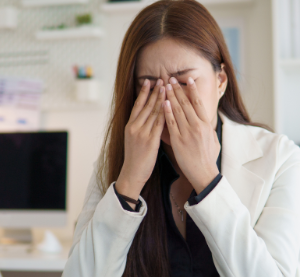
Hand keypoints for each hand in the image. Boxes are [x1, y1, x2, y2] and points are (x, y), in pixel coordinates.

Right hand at [116, 79, 165, 204]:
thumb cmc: (135, 158)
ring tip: (167, 87)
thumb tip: (147, 117)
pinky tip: (170, 106)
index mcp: (130, 126)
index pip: (138, 105)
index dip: (144, 92)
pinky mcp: (150, 141)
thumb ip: (140, 128)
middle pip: (146, 105)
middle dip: (155, 91)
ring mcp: (142, 133)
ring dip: (161, 98)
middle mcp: (134, 127)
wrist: (132, 173)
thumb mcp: (134, 140)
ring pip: (153, 112)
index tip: (150, 82)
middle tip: (162, 79)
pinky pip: (159, 124)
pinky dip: (165, 113)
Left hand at [163, 77, 219, 193]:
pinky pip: (171, 123)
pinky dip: (167, 112)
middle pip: (186, 103)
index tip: (188, 80)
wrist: (204, 173)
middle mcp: (197, 126)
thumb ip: (210, 129)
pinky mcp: (178, 140)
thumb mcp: (214, 140)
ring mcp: (187, 133)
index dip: (193, 90)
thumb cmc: (209, 158)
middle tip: (171, 78)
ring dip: (171, 96)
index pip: (198, 103)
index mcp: (206, 125)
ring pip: (177, 110)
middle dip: (178, 89)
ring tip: (165, 86)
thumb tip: (208, 121)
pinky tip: (163, 103)